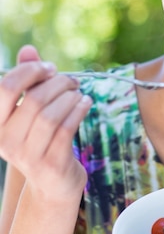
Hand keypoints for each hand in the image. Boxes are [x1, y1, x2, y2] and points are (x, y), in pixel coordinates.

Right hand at [0, 45, 91, 202]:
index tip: (49, 68)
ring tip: (78, 93)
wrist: (53, 183)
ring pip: (51, 114)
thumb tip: (28, 49)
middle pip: (34, 99)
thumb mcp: (29, 111)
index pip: (5, 88)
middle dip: (58, 83)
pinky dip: (79, 110)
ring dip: (70, 96)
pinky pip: (67, 128)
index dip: (30, 71)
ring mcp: (28, 155)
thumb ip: (27, 81)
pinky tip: (85, 103)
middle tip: (71, 81)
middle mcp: (6, 141)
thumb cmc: (41, 139)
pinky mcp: (52, 163)